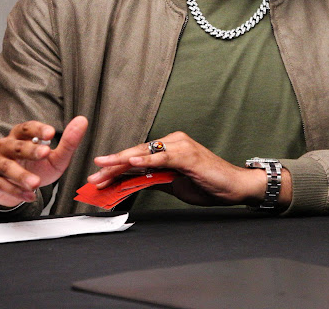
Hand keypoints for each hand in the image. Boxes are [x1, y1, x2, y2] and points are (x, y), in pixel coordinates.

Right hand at [0, 116, 87, 208]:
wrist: (14, 188)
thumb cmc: (36, 166)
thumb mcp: (54, 156)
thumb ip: (68, 141)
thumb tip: (82, 121)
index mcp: (20, 135)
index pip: (27, 128)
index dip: (38, 129)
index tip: (51, 133)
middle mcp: (5, 145)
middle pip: (16, 146)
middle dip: (30, 150)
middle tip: (45, 153)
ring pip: (6, 166)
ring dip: (21, 175)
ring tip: (35, 183)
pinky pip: (2, 185)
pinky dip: (16, 192)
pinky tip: (29, 195)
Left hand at [88, 131, 291, 207]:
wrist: (235, 186)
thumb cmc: (208, 184)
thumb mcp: (175, 184)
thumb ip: (155, 180)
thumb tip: (133, 183)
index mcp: (169, 148)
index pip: (137, 157)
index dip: (117, 167)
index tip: (99, 177)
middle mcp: (172, 142)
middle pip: (137, 153)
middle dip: (113, 165)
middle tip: (94, 174)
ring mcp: (180, 146)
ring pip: (145, 152)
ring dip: (122, 161)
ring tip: (104, 167)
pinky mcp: (187, 154)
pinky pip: (162, 157)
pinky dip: (146, 159)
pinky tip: (132, 161)